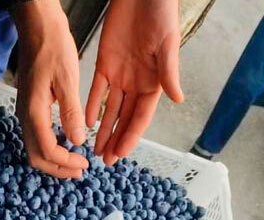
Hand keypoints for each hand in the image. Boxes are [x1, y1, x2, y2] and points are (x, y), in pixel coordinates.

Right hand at [12, 0, 88, 178]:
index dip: (66, 162)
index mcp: (34, 111)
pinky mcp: (29, 107)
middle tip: (80, 171)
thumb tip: (77, 141)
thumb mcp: (67, 79)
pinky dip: (50, 147)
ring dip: (53, 160)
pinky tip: (67, 143)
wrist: (36, 28)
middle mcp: (25, 116)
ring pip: (34, 148)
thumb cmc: (52, 48)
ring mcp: (25, 112)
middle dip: (57, 168)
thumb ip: (71, 112)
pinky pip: (36, 136)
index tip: (84, 164)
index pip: (47, 150)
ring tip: (74, 162)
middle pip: (36, 156)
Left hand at [86, 0, 183, 164]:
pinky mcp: (105, 64)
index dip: (131, 137)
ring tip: (94, 149)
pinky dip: (91, 106)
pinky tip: (84, 122)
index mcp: (155, 83)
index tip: (120, 154)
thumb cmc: (160, 15)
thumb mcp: (167, 44)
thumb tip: (178, 99)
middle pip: (124, 119)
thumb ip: (169, 72)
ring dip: (102, 129)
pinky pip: (96, 90)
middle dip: (115, 140)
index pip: (141, 117)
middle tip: (104, 160)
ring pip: (110, 109)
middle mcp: (137, 83)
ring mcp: (120, 75)